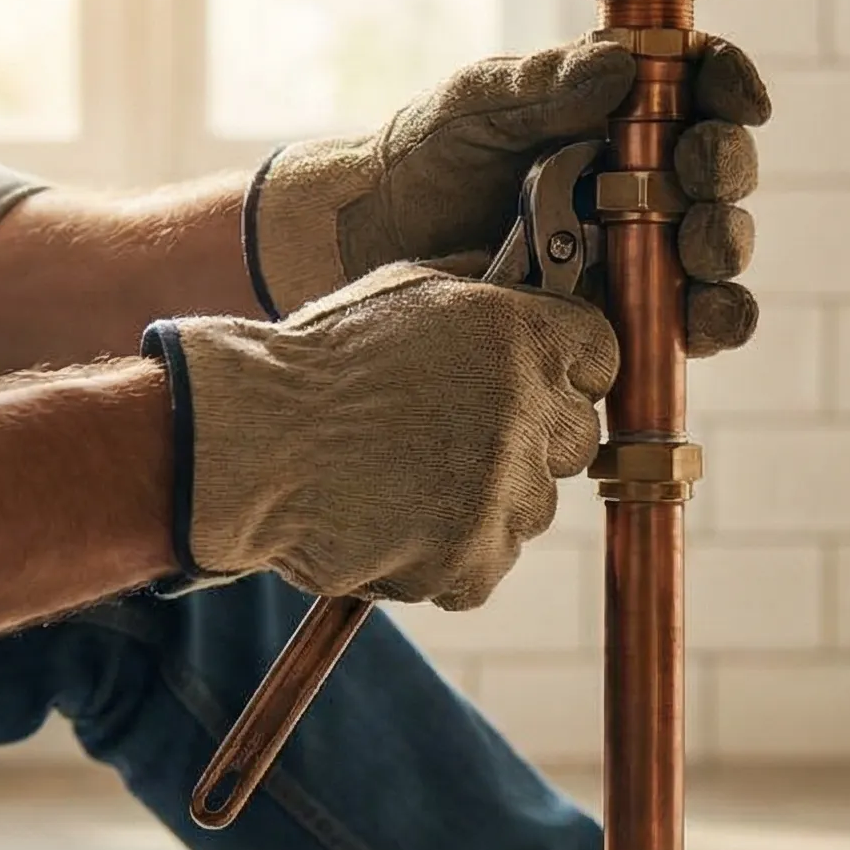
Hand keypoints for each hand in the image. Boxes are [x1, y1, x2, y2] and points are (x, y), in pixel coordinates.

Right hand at [142, 264, 614, 607]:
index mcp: (520, 334)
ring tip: (408, 480)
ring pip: (530, 508)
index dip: (572, 372)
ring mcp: (502, 490)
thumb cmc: (315, 362)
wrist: (247, 444)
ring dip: (485, 503)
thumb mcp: (406, 289)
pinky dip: (446, 557)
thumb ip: (485, 293)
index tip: (540, 385)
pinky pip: (485, 565)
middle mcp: (526, 410)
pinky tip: (395, 524)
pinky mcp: (471, 557)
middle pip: (577, 439)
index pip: (602, 356)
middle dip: (530, 441)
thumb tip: (536, 285)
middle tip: (456, 438)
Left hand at [245, 36, 767, 354]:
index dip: (729, 84)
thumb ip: (543, 85)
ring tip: (695, 246)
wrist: (374, 246)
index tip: (733, 96)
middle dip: (722, 166)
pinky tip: (705, 314)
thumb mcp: (477, 104)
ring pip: (719, 246)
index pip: (698, 85)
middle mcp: (645, 177)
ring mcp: (643, 249)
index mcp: (618, 110)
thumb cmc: (425, 160)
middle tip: (694, 169)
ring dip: (723, 242)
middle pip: (721, 167)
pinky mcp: (631, 315)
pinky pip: (696, 322)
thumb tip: (624, 64)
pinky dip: (717, 319)